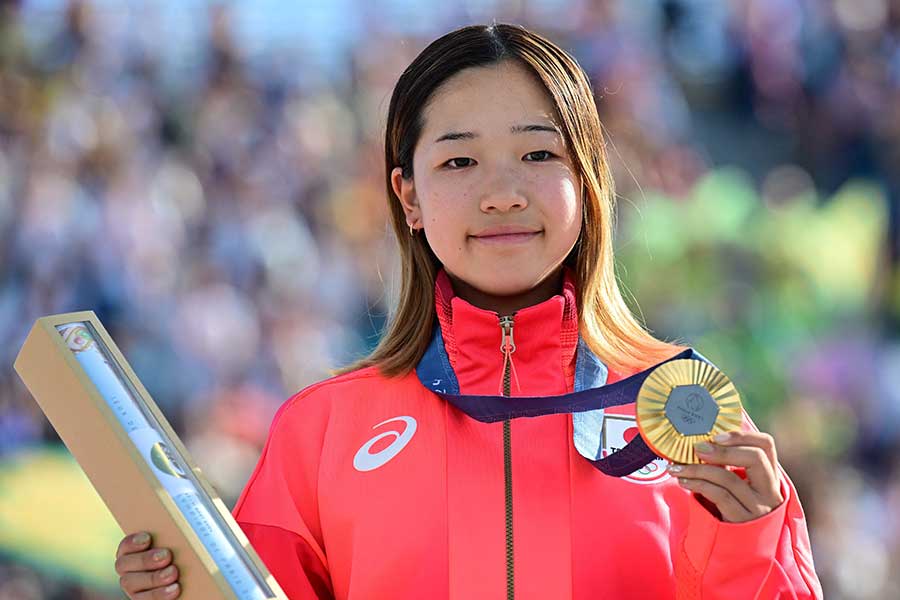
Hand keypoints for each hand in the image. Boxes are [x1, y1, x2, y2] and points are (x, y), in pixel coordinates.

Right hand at [115, 532, 180, 598]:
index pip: (125, 545)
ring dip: (154, 578)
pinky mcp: (141, 599)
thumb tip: (180, 524)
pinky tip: (174, 589)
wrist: (183, 582)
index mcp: (131, 552)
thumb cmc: (177, 556)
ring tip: (173, 573)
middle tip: (166, 556)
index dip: (133, 542)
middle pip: (126, 564)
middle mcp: (127, 569)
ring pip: (132, 583)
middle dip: (146, 559)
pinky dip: (159, 594)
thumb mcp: (172, 545)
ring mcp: (132, 586)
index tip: (147, 538)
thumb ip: (169, 538)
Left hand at [667, 431, 784, 522]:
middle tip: (696, 448)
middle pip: (755, 458)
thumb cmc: (734, 507)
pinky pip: (719, 496)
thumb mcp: (739, 485)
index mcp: (770, 475)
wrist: (739, 549)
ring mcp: (758, 508)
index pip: (766, 445)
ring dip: (698, 468)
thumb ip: (730, 463)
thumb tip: (701, 439)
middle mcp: (770, 491)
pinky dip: (698, 484)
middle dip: (722, 450)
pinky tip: (683, 481)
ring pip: (729, 478)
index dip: (742, 435)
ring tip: (677, 467)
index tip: (716, 435)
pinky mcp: (742, 521)